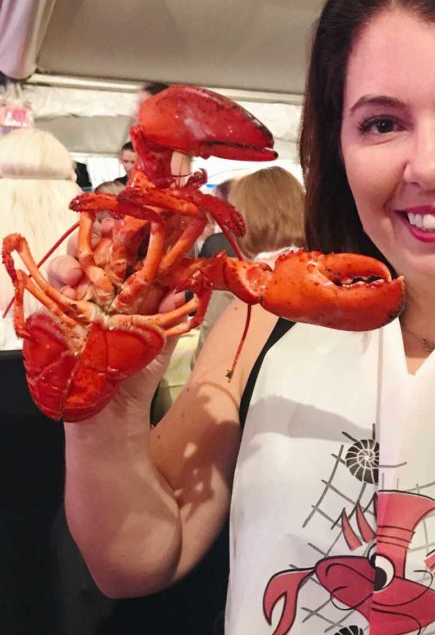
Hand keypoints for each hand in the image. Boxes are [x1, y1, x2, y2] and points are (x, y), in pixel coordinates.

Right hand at [46, 219, 189, 421]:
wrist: (110, 413)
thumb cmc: (136, 376)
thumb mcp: (159, 341)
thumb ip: (170, 313)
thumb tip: (184, 286)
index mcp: (132, 294)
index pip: (130, 255)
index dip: (131, 235)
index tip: (133, 220)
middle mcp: (105, 294)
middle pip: (96, 252)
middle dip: (95, 237)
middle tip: (99, 232)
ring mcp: (79, 303)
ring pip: (71, 266)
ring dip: (73, 260)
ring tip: (77, 272)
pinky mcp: (57, 316)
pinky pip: (50, 290)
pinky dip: (56, 282)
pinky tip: (65, 287)